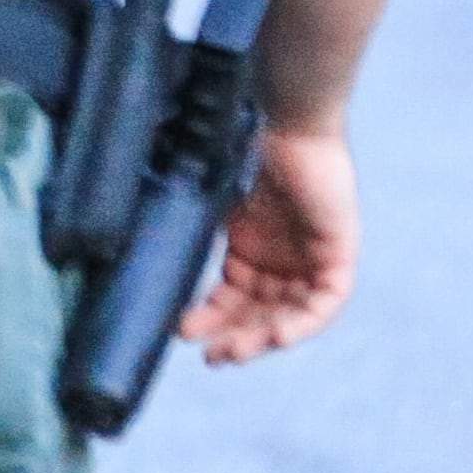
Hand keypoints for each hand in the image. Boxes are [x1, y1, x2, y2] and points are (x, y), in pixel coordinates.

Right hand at [182, 125, 359, 364]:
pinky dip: (302, 324)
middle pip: (261, 311)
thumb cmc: (236, 145)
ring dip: (262, 338)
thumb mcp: (206, 200)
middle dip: (235, 337)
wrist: (277, 116)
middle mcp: (282, 255)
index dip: (211, 318)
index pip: (234, 295)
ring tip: (232, 352)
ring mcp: (311, 254)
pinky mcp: (339, 252)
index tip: (183, 333)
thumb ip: (184, 229)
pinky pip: (325, 302)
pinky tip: (275, 336)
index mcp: (251, 243)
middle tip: (210, 356)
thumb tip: (133, 256)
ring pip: (291, 314)